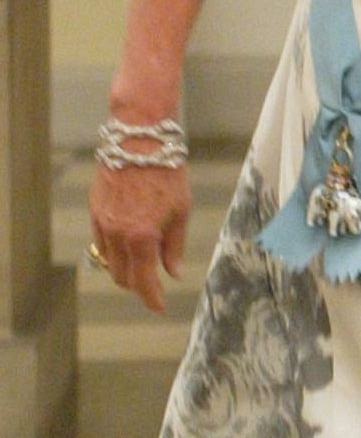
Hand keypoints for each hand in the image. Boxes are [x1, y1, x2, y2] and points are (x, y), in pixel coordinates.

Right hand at [88, 159, 190, 313]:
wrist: (139, 137)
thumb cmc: (167, 170)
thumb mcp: (181, 208)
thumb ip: (174, 245)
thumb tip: (172, 273)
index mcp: (141, 237)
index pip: (143, 282)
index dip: (151, 298)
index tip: (158, 306)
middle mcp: (117, 235)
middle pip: (122, 276)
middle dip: (138, 284)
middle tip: (154, 281)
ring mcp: (102, 222)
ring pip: (108, 261)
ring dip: (124, 268)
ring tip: (143, 260)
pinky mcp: (94, 209)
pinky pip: (100, 241)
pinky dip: (113, 248)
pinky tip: (128, 239)